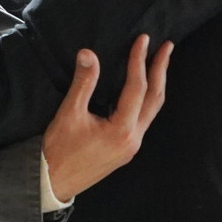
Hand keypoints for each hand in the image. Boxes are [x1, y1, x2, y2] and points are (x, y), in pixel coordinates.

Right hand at [42, 34, 171, 200]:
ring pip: (151, 111)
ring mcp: (131, 146)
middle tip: (167, 47)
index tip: (143, 40)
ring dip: (157, 85)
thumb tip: (89, 54)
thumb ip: (83, 83)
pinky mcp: (125, 149)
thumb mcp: (69, 114)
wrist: (53, 182)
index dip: (139, 61)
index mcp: (122, 130)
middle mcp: (133, 139)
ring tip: (159, 64)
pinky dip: (146, 99)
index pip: (137, 88)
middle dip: (161, 71)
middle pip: (154, 99)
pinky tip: (142, 91)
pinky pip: (143, 119)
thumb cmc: (59, 149)